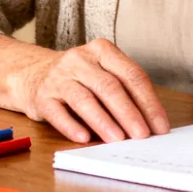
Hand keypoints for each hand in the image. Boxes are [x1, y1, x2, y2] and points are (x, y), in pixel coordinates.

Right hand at [12, 38, 172, 143]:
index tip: (160, 126)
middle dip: (129, 114)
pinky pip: (58, 113)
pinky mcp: (42, 96)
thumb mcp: (102, 73)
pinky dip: (72, 126)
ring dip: (104, 122)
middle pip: (110, 87)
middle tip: (142, 136)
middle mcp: (80, 60)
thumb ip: (124, 92)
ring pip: (85, 99)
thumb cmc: (78, 78)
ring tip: (118, 140)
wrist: (32, 74)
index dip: (149, 102)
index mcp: (102, 51)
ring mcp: (59, 77)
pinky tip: (84, 138)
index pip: (132, 75)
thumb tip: (149, 125)